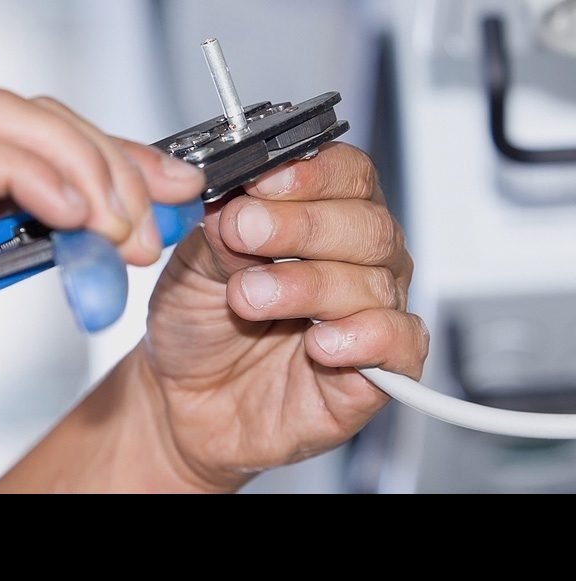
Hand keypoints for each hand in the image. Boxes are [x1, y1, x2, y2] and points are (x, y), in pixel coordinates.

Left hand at [141, 142, 428, 490]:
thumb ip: (223, 232)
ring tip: (247, 296)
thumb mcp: (193, 268)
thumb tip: (240, 199)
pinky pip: (398, 345)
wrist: (185, 404)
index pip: (346, 175)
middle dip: (301, 225)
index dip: (310, 174)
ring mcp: (370, 316)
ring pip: (373, 284)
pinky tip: (317, 343)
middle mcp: (356, 263)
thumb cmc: (199, 330)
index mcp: (321, 220)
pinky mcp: (376, 375)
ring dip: (307, 285)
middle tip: (245, 232)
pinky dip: (362, 338)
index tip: (261, 181)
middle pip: (366, 225)